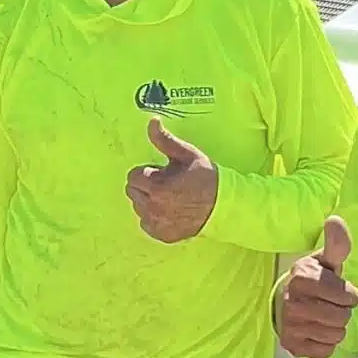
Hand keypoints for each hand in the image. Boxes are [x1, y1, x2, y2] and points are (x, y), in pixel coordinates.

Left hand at [125, 118, 219, 242]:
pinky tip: (170, 211)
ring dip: (148, 201)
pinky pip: (146, 223)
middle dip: (145, 185)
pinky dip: (154, 217)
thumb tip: (151, 121)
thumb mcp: (186, 155)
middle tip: (166, 184)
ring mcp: (157, 224)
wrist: (224, 205)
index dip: (148, 172)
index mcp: (157, 187)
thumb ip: (164, 140)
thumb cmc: (205, 177)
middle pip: (133, 192)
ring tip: (170, 197)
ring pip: (139, 208)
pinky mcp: (162, 235)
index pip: (133, 176)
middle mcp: (153, 208)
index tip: (163, 172)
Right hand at [275, 216, 357, 357]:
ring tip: (324, 316)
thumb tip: (335, 220)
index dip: (349, 295)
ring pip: (335, 334)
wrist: (287, 302)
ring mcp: (290, 325)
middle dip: (343, 312)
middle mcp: (292, 301)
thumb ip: (336, 244)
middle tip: (332, 304)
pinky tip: (317, 330)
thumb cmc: (314, 280)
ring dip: (336, 327)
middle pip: (342, 317)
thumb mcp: (327, 261)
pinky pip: (326, 351)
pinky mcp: (292, 345)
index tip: (341, 291)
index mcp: (302, 277)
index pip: (346, 296)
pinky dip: (326, 343)